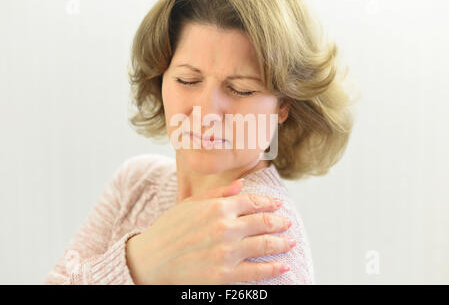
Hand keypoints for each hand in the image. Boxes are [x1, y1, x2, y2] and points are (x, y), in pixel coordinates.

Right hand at [125, 179, 292, 283]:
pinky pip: (257, 272)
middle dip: (279, 222)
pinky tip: (283, 266)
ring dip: (282, 243)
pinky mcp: (225, 275)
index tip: (277, 205)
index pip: (252, 201)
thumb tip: (241, 185)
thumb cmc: (168, 229)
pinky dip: (273, 269)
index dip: (268, 203)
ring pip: (265, 245)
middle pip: (263, 222)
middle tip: (287, 223)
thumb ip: (217, 194)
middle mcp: (225, 228)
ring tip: (290, 242)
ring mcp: (227, 252)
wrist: (150, 260)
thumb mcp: (190, 204)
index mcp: (217, 208)